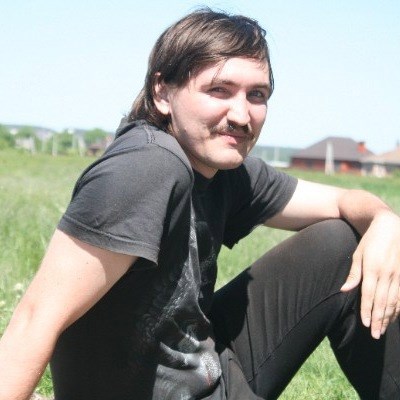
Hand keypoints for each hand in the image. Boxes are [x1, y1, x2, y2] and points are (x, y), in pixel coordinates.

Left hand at [341, 210, 399, 338]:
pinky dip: (399, 308)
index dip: (367, 311)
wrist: (391, 227)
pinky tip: (395, 316)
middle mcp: (387, 274)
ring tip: (383, 329)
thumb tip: (344, 290)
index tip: (366, 325)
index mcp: (373, 269)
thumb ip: (354, 273)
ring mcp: (398, 275)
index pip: (369, 295)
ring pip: (394, 301)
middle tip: (375, 335)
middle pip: (382, 302)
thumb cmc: (370, 241)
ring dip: (389, 317)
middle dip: (379, 319)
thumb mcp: (358, 254)